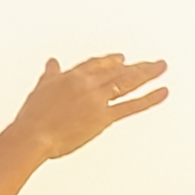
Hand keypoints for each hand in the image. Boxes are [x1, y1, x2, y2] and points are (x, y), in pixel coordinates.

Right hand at [11, 51, 167, 158]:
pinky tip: (162, 92)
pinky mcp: (104, 117)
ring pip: (128, 82)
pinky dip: (149, 98)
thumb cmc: (33, 117)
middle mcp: (88, 84)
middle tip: (153, 63)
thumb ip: (50, 75)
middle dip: (137, 66)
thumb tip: (52, 63)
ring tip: (161, 68)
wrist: (33, 134)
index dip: (111, 61)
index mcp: (73, 77)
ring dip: (148, 73)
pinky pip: (131, 106)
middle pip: (118, 71)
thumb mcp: (40, 89)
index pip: (97, 64)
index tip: (121, 59)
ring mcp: (98, 100)